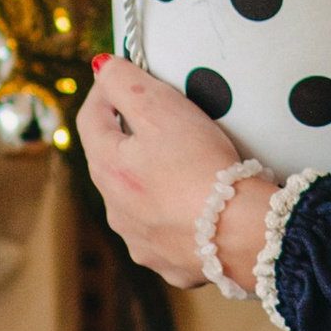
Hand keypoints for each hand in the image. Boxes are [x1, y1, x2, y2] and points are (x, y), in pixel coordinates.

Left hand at [77, 54, 272, 292]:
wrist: (240, 233)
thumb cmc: (200, 166)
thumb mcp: (159, 108)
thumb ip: (125, 82)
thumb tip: (102, 68)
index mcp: (107, 170)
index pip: (91, 119)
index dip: (104, 91)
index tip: (121, 76)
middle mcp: (116, 211)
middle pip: (114, 162)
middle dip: (131, 137)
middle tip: (160, 119)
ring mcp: (141, 242)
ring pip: (138, 201)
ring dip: (151, 181)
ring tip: (185, 166)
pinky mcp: (170, 262)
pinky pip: (166, 232)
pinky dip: (176, 216)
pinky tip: (199, 208)